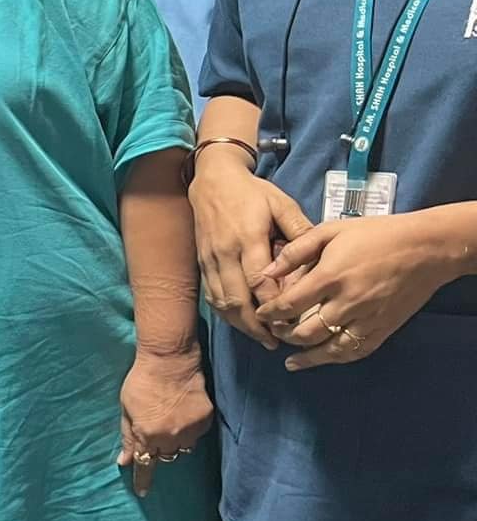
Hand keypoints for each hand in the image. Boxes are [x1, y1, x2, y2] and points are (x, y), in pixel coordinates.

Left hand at [117, 348, 212, 496]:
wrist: (170, 360)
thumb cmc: (141, 382)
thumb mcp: (127, 410)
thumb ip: (128, 438)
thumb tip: (124, 462)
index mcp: (148, 435)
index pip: (146, 465)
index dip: (143, 480)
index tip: (141, 492)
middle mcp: (171, 436)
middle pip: (166, 456)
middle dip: (158, 449)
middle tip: (155, 431)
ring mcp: (191, 429)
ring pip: (183, 447)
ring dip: (174, 441)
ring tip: (169, 420)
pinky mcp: (206, 419)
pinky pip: (196, 434)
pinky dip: (189, 429)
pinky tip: (183, 413)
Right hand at [188, 161, 313, 348]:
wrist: (212, 181)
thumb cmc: (252, 192)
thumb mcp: (281, 204)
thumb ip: (299, 230)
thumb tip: (317, 258)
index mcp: (247, 239)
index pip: (259, 281)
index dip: (273, 305)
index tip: (290, 320)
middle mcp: (225, 254)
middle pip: (237, 300)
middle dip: (256, 325)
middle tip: (277, 340)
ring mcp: (210, 261)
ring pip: (222, 302)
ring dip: (240, 324)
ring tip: (262, 337)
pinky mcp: (202, 264)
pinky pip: (212, 296)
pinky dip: (226, 313)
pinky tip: (241, 322)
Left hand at [250, 213, 459, 370]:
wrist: (427, 247)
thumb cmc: (378, 234)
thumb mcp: (332, 231)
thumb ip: (296, 250)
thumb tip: (267, 271)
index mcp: (331, 276)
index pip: (290, 304)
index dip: (270, 313)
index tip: (260, 315)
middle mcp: (347, 302)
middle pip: (305, 332)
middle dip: (284, 335)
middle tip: (274, 331)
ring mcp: (367, 318)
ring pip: (329, 348)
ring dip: (306, 356)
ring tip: (291, 359)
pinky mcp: (384, 328)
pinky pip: (355, 351)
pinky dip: (335, 358)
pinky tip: (322, 359)